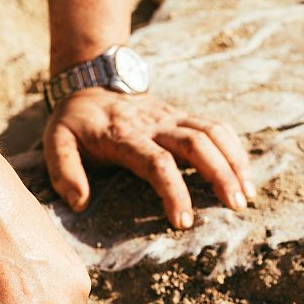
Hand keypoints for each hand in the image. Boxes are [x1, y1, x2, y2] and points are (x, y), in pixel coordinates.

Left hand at [44, 88, 254, 228]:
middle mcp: (155, 123)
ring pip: (213, 132)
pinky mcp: (183, 115)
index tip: (183, 222)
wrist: (91, 81)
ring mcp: (173, 116)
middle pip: (197, 143)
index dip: (174, 191)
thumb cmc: (75, 122)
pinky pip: (216, 126)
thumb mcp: (55, 142)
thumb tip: (80, 203)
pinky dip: (234, 148)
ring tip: (247, 194)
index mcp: (125, 135)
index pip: (157, 162)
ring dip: (234, 162)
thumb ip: (64, 172)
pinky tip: (245, 174)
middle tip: (234, 207)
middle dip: (220, 175)